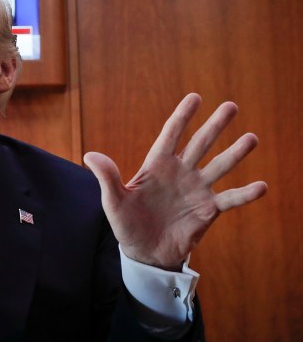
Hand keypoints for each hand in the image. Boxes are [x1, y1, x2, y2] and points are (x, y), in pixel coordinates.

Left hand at [83, 93, 266, 269]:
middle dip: (215, 126)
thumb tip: (90, 155)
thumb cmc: (126, 225)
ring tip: (252, 138)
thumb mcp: (113, 202)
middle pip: (200, 144)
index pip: (171, 135)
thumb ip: (107, 177)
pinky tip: (261, 186)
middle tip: (231, 106)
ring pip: (219, 166)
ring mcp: (196, 190)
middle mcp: (180, 172)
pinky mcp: (208, 210)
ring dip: (235, 153)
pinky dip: (245, 194)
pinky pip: (230, 199)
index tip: (195, 97)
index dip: (182, 117)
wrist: (144, 253)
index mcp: (156, 165)